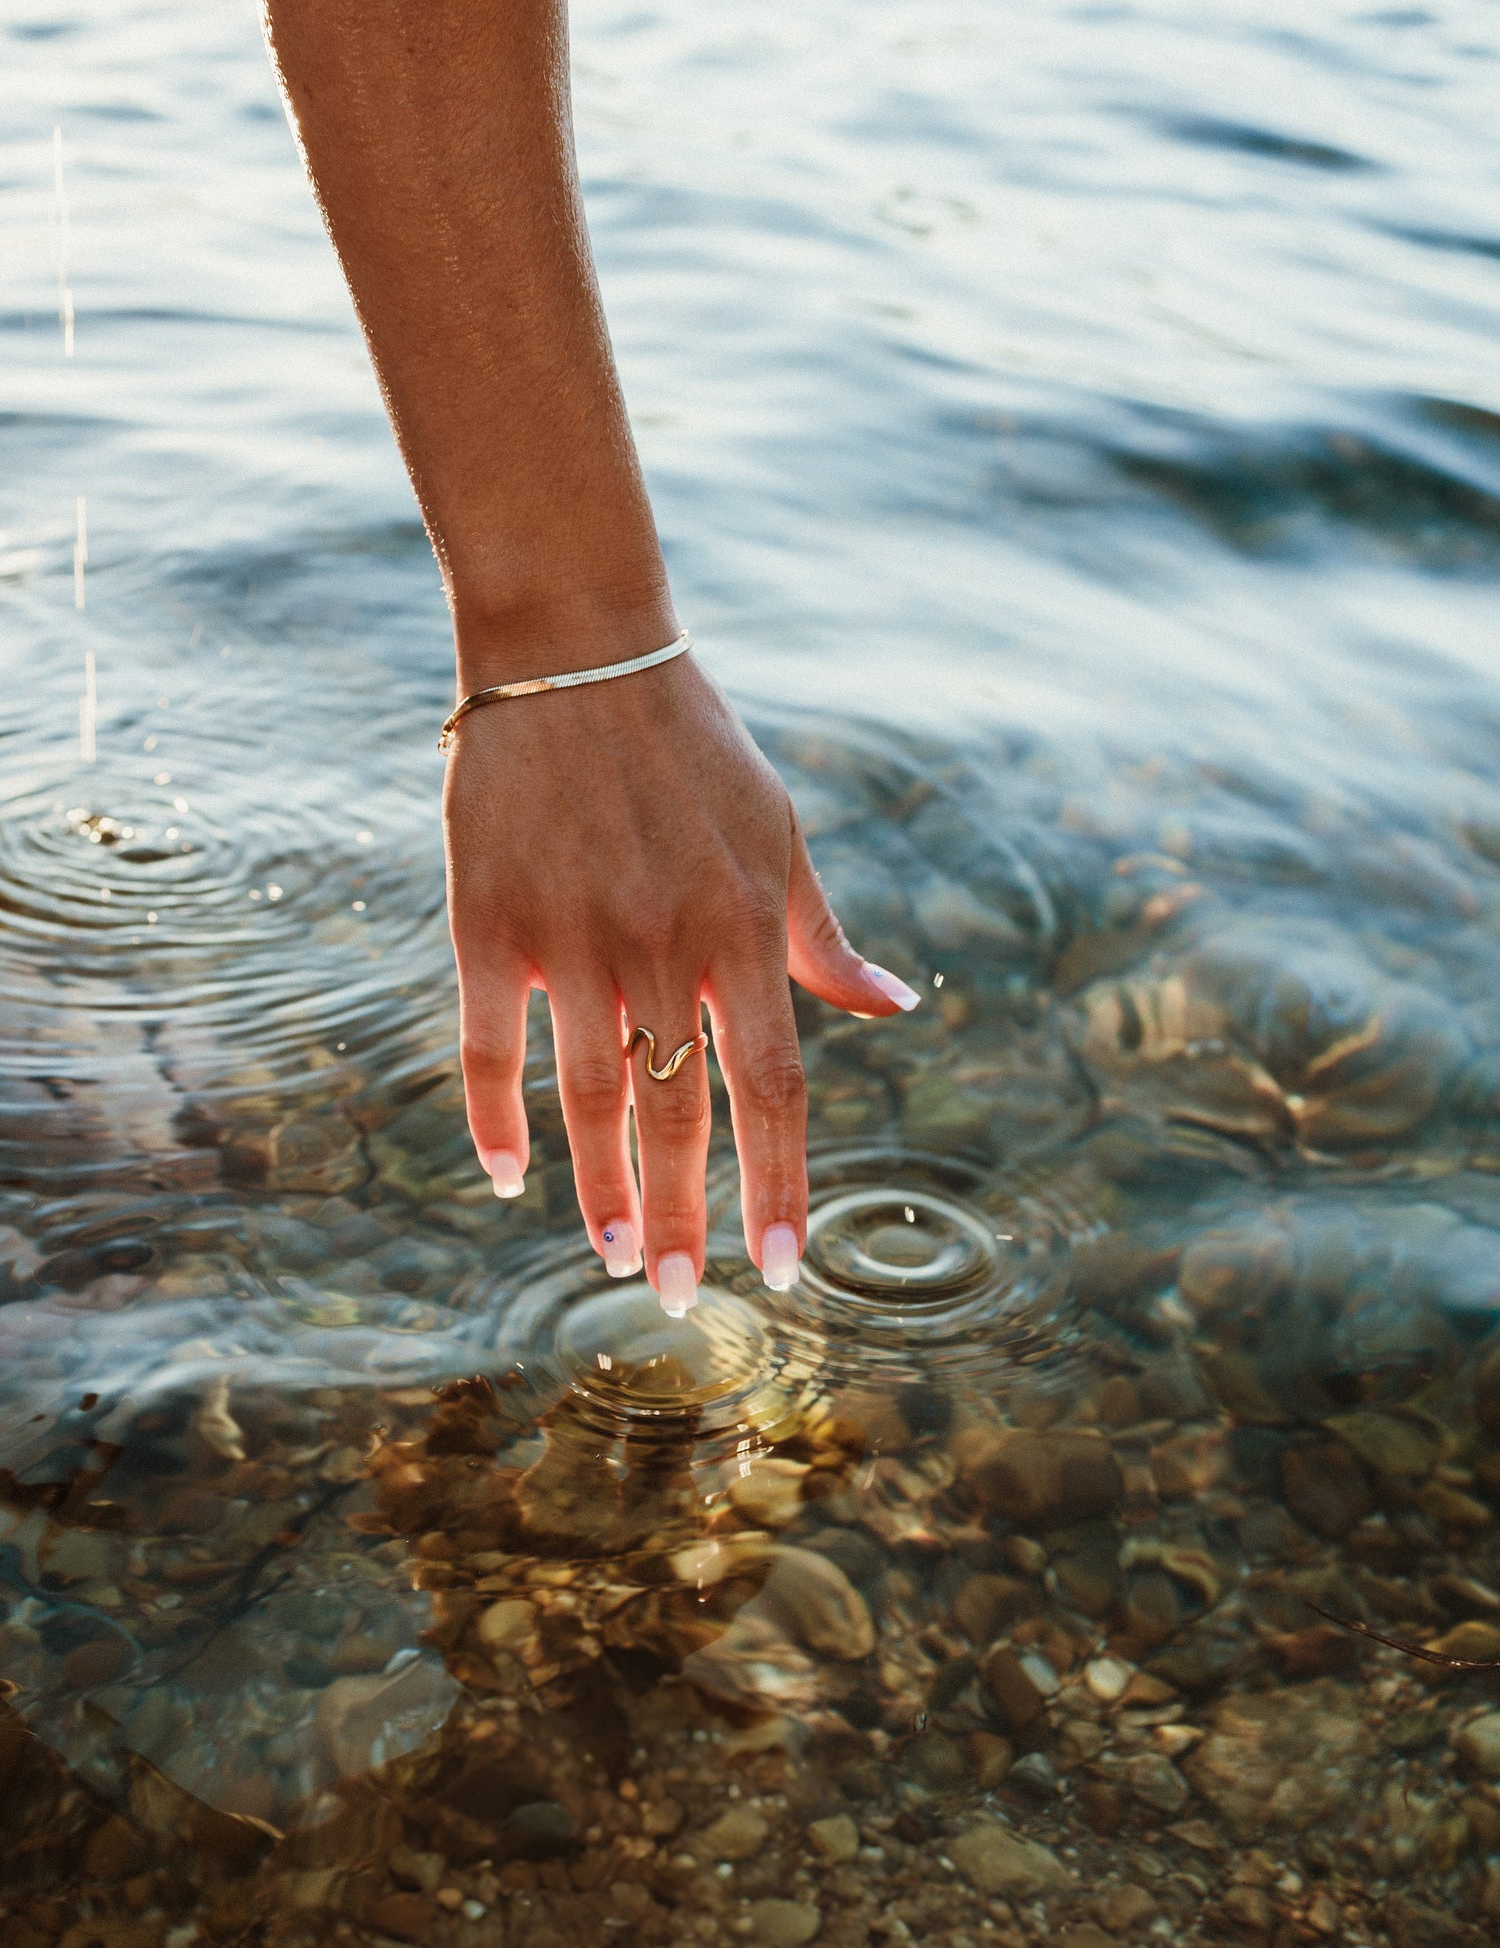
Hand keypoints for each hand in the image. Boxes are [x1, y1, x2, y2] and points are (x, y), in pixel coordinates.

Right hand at [443, 648, 919, 1312]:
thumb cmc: (694, 751)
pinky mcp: (488, 918)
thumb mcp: (780, 837)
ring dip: (599, 1188)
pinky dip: (494, 1116)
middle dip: (682, 1216)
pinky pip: (489, 1042)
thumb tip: (898, 1008)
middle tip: (676, 1296)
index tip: (780, 1269)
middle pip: (677, 1111)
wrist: (576, 652)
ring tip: (611, 1256)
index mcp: (741, 930)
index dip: (777, 1184)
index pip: (771, 1086)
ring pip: (589, 1094)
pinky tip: (507, 1175)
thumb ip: (823, 940)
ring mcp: (570, 935)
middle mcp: (661, 944)